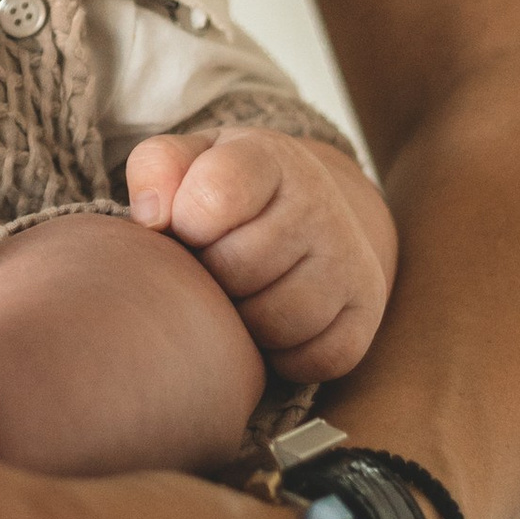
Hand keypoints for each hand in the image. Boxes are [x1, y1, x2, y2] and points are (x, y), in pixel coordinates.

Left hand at [125, 128, 396, 378]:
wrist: (312, 210)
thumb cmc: (230, 191)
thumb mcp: (192, 160)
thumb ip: (158, 167)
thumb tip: (152, 218)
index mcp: (271, 158)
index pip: (216, 193)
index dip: (185, 222)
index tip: (187, 227)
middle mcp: (321, 204)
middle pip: (239, 268)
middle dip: (210, 276)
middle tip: (210, 267)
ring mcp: (349, 259)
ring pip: (276, 321)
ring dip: (243, 321)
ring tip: (237, 295)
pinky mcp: (367, 312)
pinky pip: (316, 360)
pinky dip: (284, 357)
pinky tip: (270, 325)